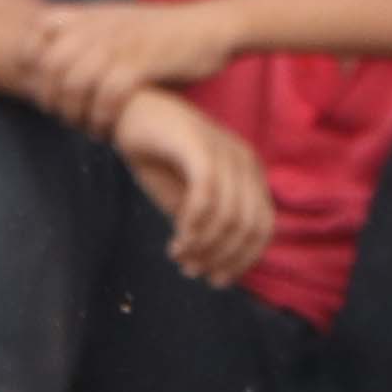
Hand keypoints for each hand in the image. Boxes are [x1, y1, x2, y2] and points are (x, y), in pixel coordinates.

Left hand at [20, 0, 245, 137]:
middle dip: (50, 97)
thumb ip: (87, 37)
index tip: (40, 84)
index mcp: (92, 13)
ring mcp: (121, 43)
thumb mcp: (119, 24)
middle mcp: (101, 25)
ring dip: (75, 113)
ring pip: (75, 83)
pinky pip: (108, 95)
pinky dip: (102, 118)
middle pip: (50, 64)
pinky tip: (107, 128)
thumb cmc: (163, 35)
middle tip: (62, 117)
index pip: (38, 28)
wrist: (211, 26)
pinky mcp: (143, 62)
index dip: (30, 59)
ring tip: (86, 127)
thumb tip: (52, 64)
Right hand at [111, 89, 276, 288]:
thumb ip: (206, 224)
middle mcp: (244, 161)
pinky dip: (194, 227)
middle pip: (250, 226)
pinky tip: (177, 241)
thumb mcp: (186, 198)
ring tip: (180, 256)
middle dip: (223, 258)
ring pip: (229, 216)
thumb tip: (215, 265)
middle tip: (193, 270)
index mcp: (248, 174)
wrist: (128, 113)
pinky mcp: (199, 146)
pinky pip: (206, 196)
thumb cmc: (157, 156)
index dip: (242, 260)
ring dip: (205, 247)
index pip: (263, 227)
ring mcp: (224, 151)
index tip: (214, 278)